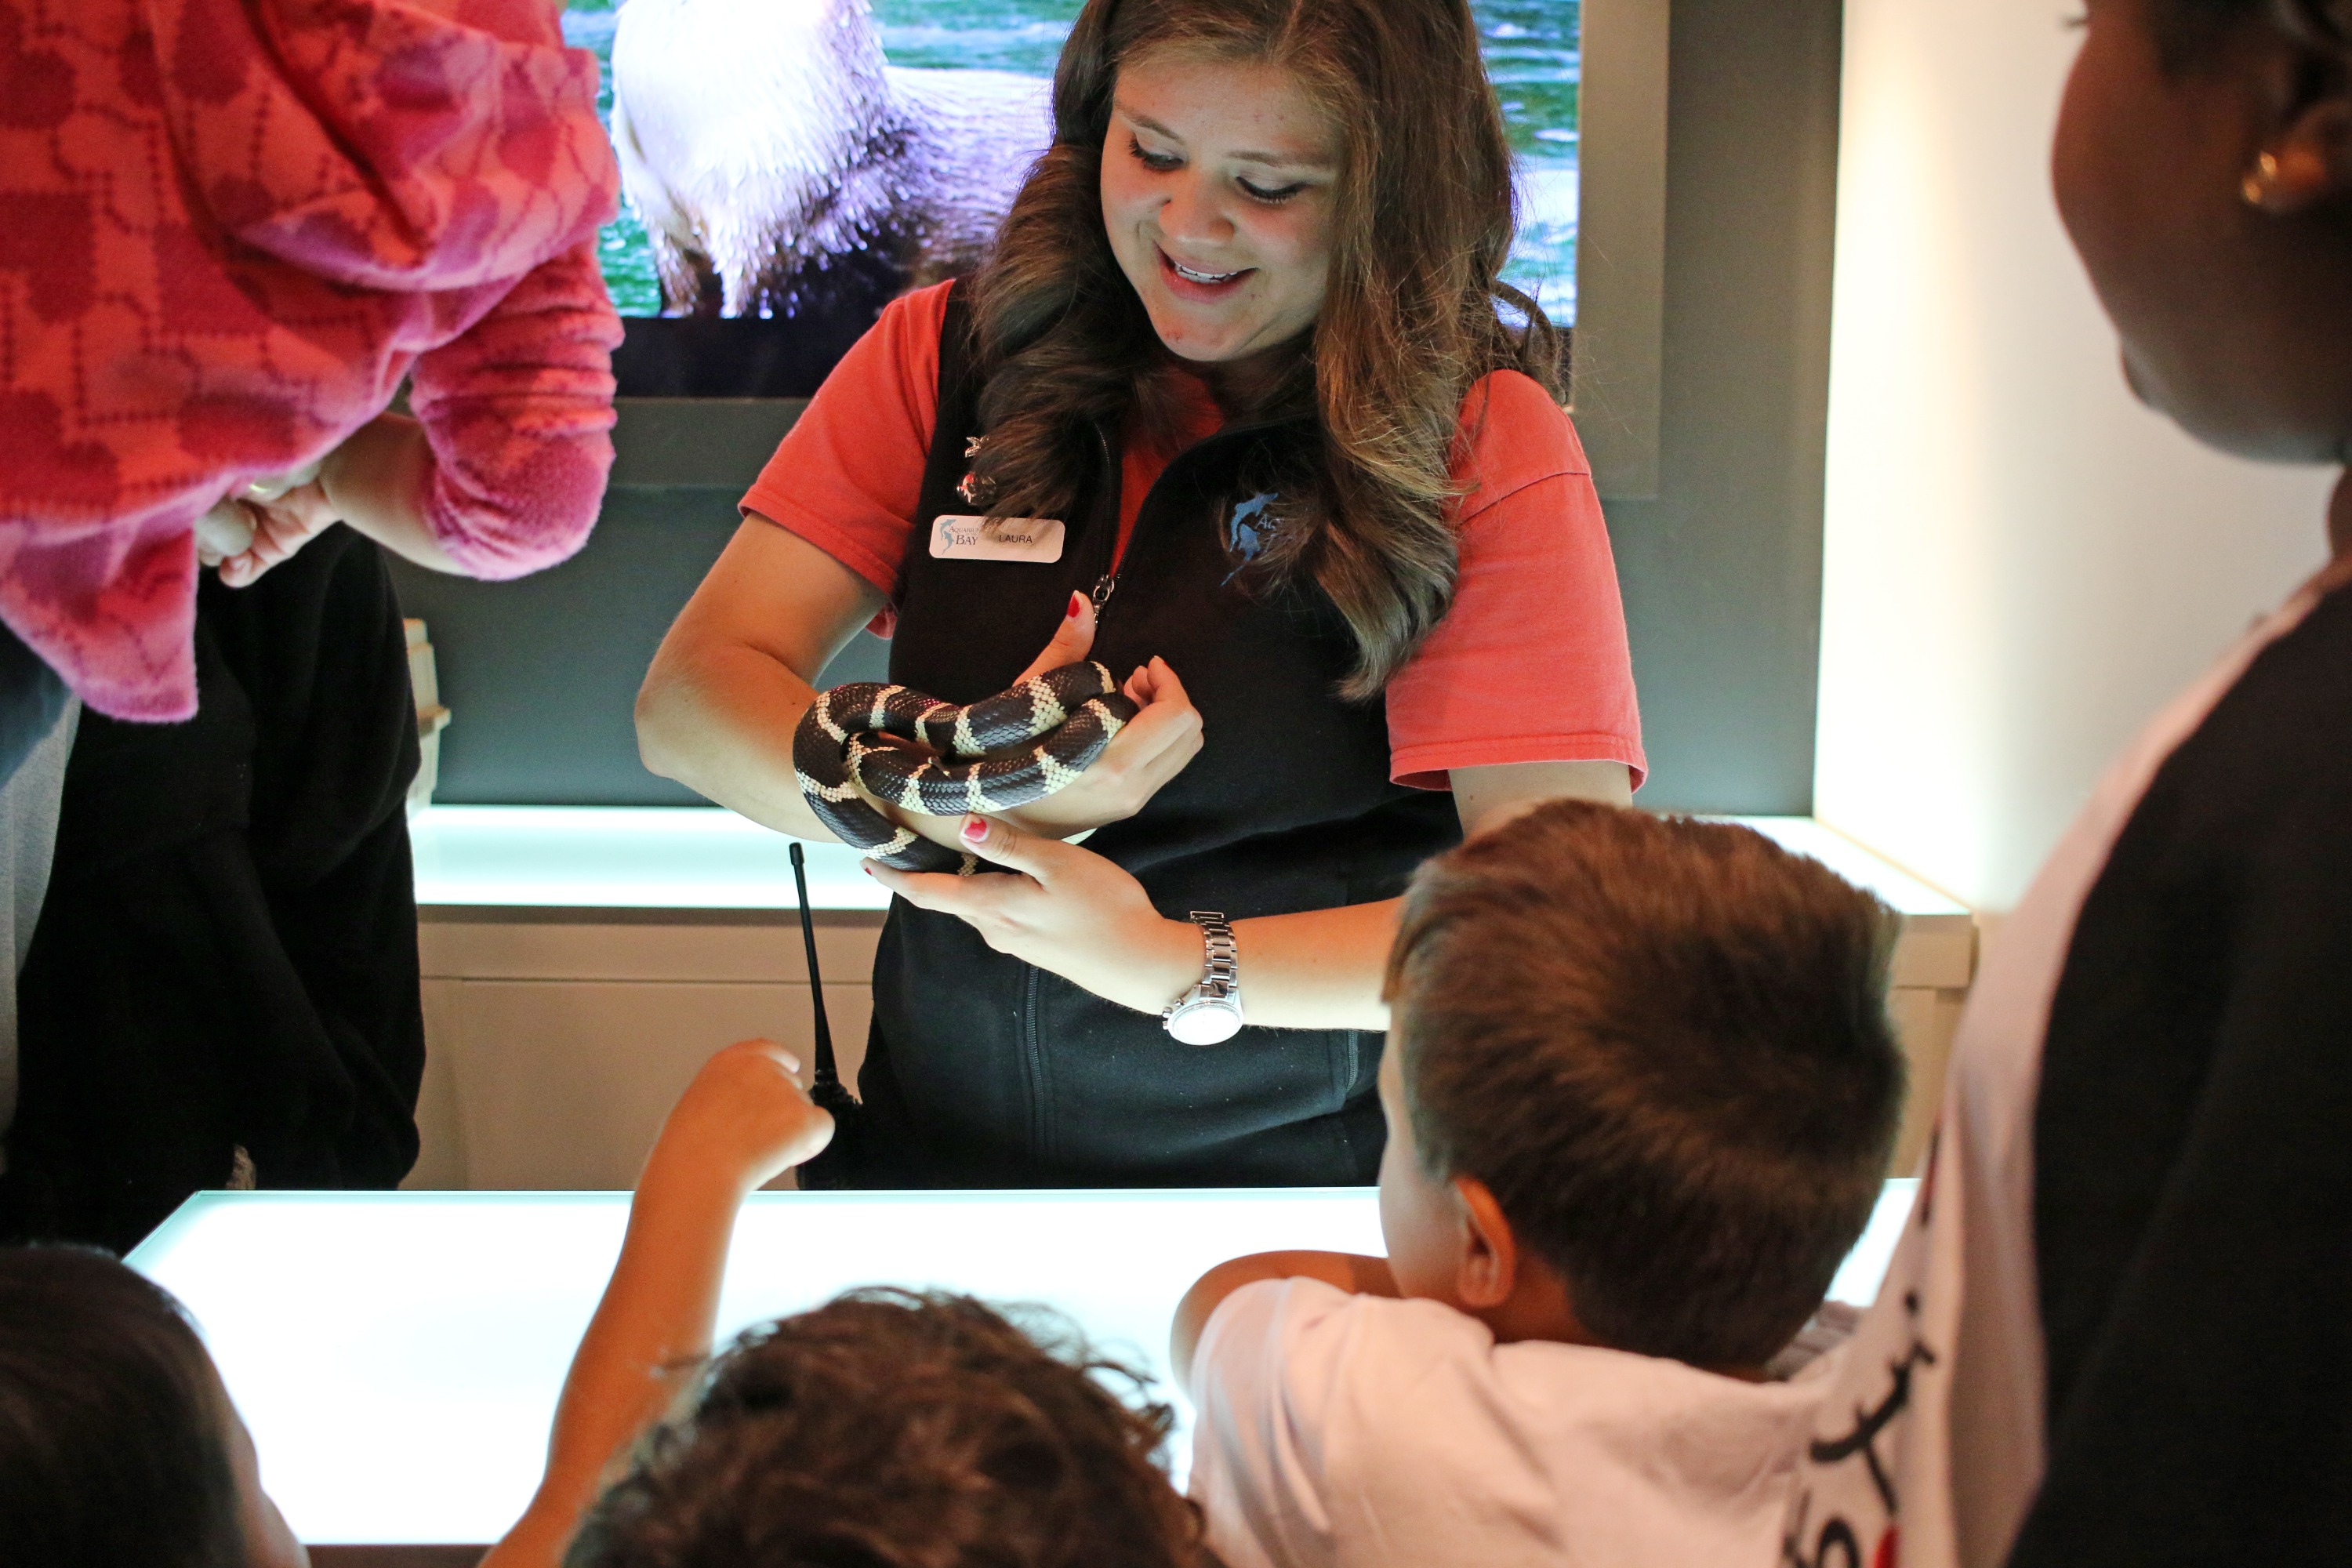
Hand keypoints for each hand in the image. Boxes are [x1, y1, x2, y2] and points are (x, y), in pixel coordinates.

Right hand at [642, 1038, 835, 1197]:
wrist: (698, 1169)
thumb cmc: (688, 1148)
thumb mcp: (697, 1102)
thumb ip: (728, 1094)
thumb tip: (742, 1109)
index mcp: (731, 1061)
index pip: (769, 1051)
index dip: (781, 1065)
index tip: (787, 1072)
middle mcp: (762, 1068)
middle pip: (791, 1083)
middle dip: (782, 1109)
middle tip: (757, 1137)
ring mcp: (785, 1090)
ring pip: (805, 1110)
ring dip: (791, 1131)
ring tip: (757, 1152)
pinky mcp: (804, 1116)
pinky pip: (823, 1128)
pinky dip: (810, 1145)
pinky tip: (784, 1156)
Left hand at [866, 816, 1201, 1013]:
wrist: (1141, 964)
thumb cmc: (1105, 907)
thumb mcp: (1057, 864)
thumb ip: (1009, 845)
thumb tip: (962, 825)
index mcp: (991, 906)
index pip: (926, 893)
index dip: (893, 876)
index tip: (867, 859)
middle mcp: (994, 929)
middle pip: (947, 898)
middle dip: (925, 873)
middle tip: (907, 841)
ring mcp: (1015, 942)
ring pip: (974, 905)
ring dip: (959, 881)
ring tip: (954, 849)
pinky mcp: (1035, 947)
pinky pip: (998, 914)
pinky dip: (987, 891)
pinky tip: (1004, 875)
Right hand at [872, 593, 1202, 848]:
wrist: (992, 813)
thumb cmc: (1004, 751)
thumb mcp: (1031, 696)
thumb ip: (1066, 649)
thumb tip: (1082, 602)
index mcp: (1112, 763)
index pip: (1175, 716)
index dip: (1167, 682)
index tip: (1142, 666)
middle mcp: (1131, 788)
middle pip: (1190, 733)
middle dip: (1170, 698)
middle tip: (1134, 681)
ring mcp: (1133, 802)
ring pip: (1184, 751)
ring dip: (1165, 719)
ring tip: (1125, 700)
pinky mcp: (1130, 807)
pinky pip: (1167, 765)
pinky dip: (1157, 738)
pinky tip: (1121, 725)